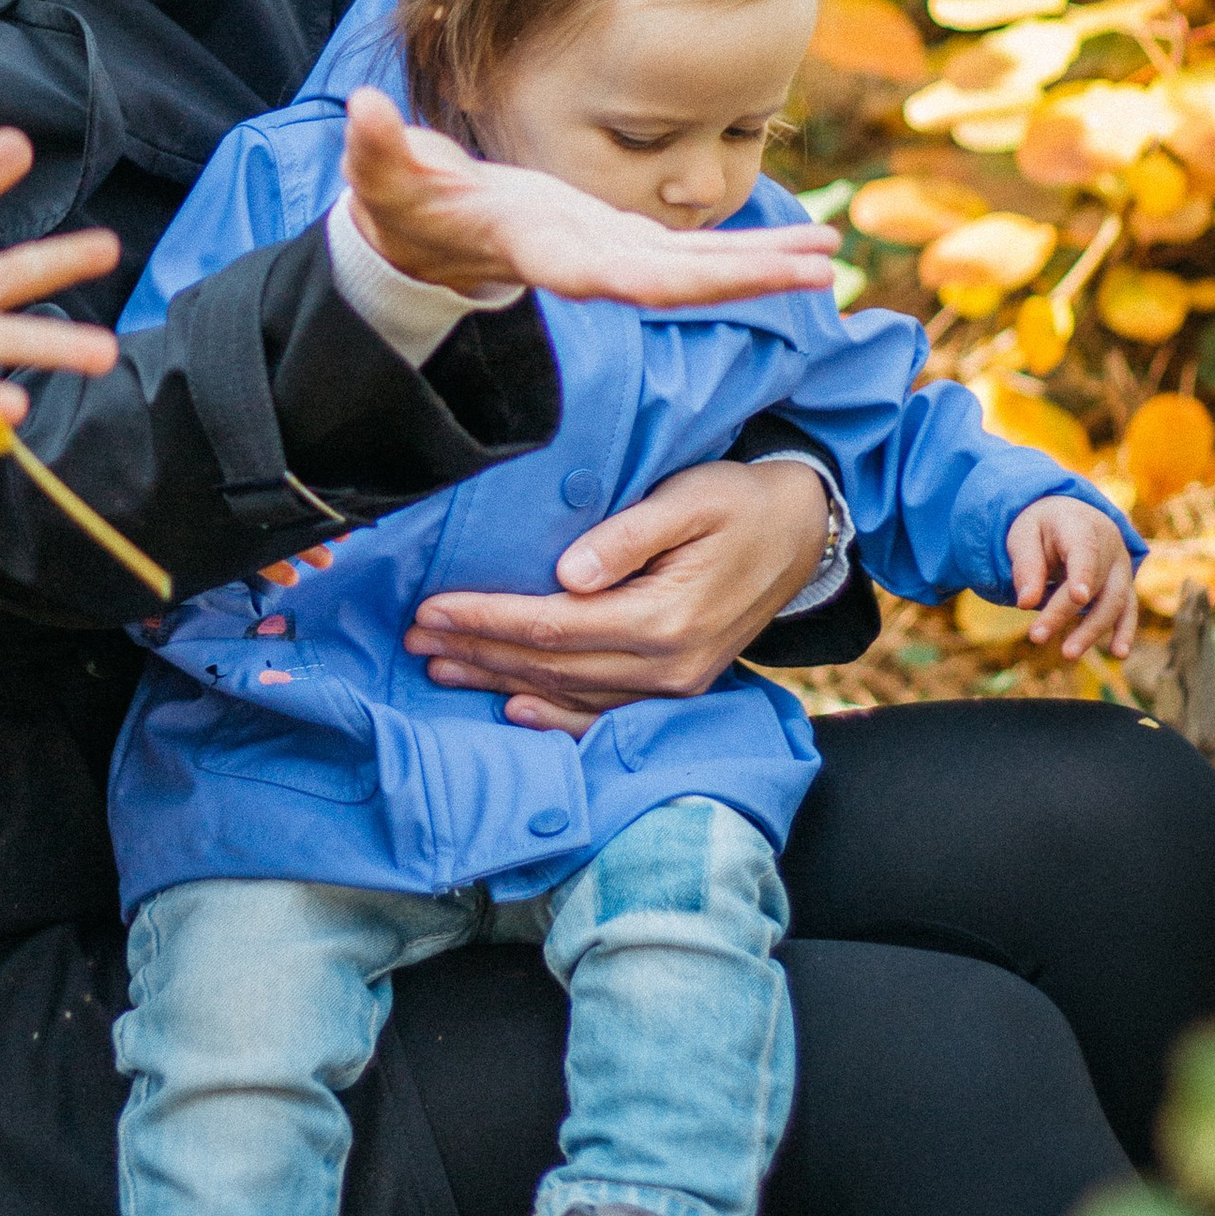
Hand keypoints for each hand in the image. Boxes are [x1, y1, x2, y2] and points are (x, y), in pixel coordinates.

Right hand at [343, 88, 837, 309]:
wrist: (422, 243)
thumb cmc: (401, 208)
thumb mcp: (383, 177)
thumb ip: (377, 149)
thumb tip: (361, 109)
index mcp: (541, 253)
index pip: (605, 275)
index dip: (660, 278)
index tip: (714, 283)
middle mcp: (587, 267)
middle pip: (675, 284)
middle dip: (743, 278)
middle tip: (819, 269)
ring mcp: (611, 258)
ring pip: (698, 271)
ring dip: (763, 265)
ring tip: (831, 255)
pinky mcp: (624, 242)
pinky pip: (698, 252)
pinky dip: (751, 249)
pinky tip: (804, 240)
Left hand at [406, 457, 835, 714]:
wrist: (800, 532)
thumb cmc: (738, 503)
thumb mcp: (687, 498)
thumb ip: (627, 536)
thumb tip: (567, 572)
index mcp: (665, 618)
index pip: (552, 625)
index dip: (486, 618)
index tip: (430, 608)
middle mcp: (669, 666)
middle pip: (551, 666)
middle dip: (477, 650)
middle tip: (414, 639)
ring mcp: (676, 686)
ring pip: (569, 694)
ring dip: (500, 681)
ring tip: (442, 667)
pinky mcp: (679, 689)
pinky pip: (605, 714)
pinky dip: (553, 716)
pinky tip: (512, 709)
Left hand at [1006, 495, 1137, 661]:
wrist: (1071, 514)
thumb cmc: (1043, 527)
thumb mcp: (1024, 535)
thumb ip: (1026, 566)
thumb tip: (1026, 604)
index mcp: (1081, 525)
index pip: (1085, 551)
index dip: (1083, 574)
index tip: (1077, 598)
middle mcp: (1109, 544)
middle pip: (1093, 583)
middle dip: (1064, 613)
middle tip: (1036, 637)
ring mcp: (1121, 566)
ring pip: (1114, 601)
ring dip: (1092, 630)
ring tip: (1068, 653)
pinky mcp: (1125, 585)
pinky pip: (1129, 609)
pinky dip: (1125, 632)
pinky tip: (1119, 654)